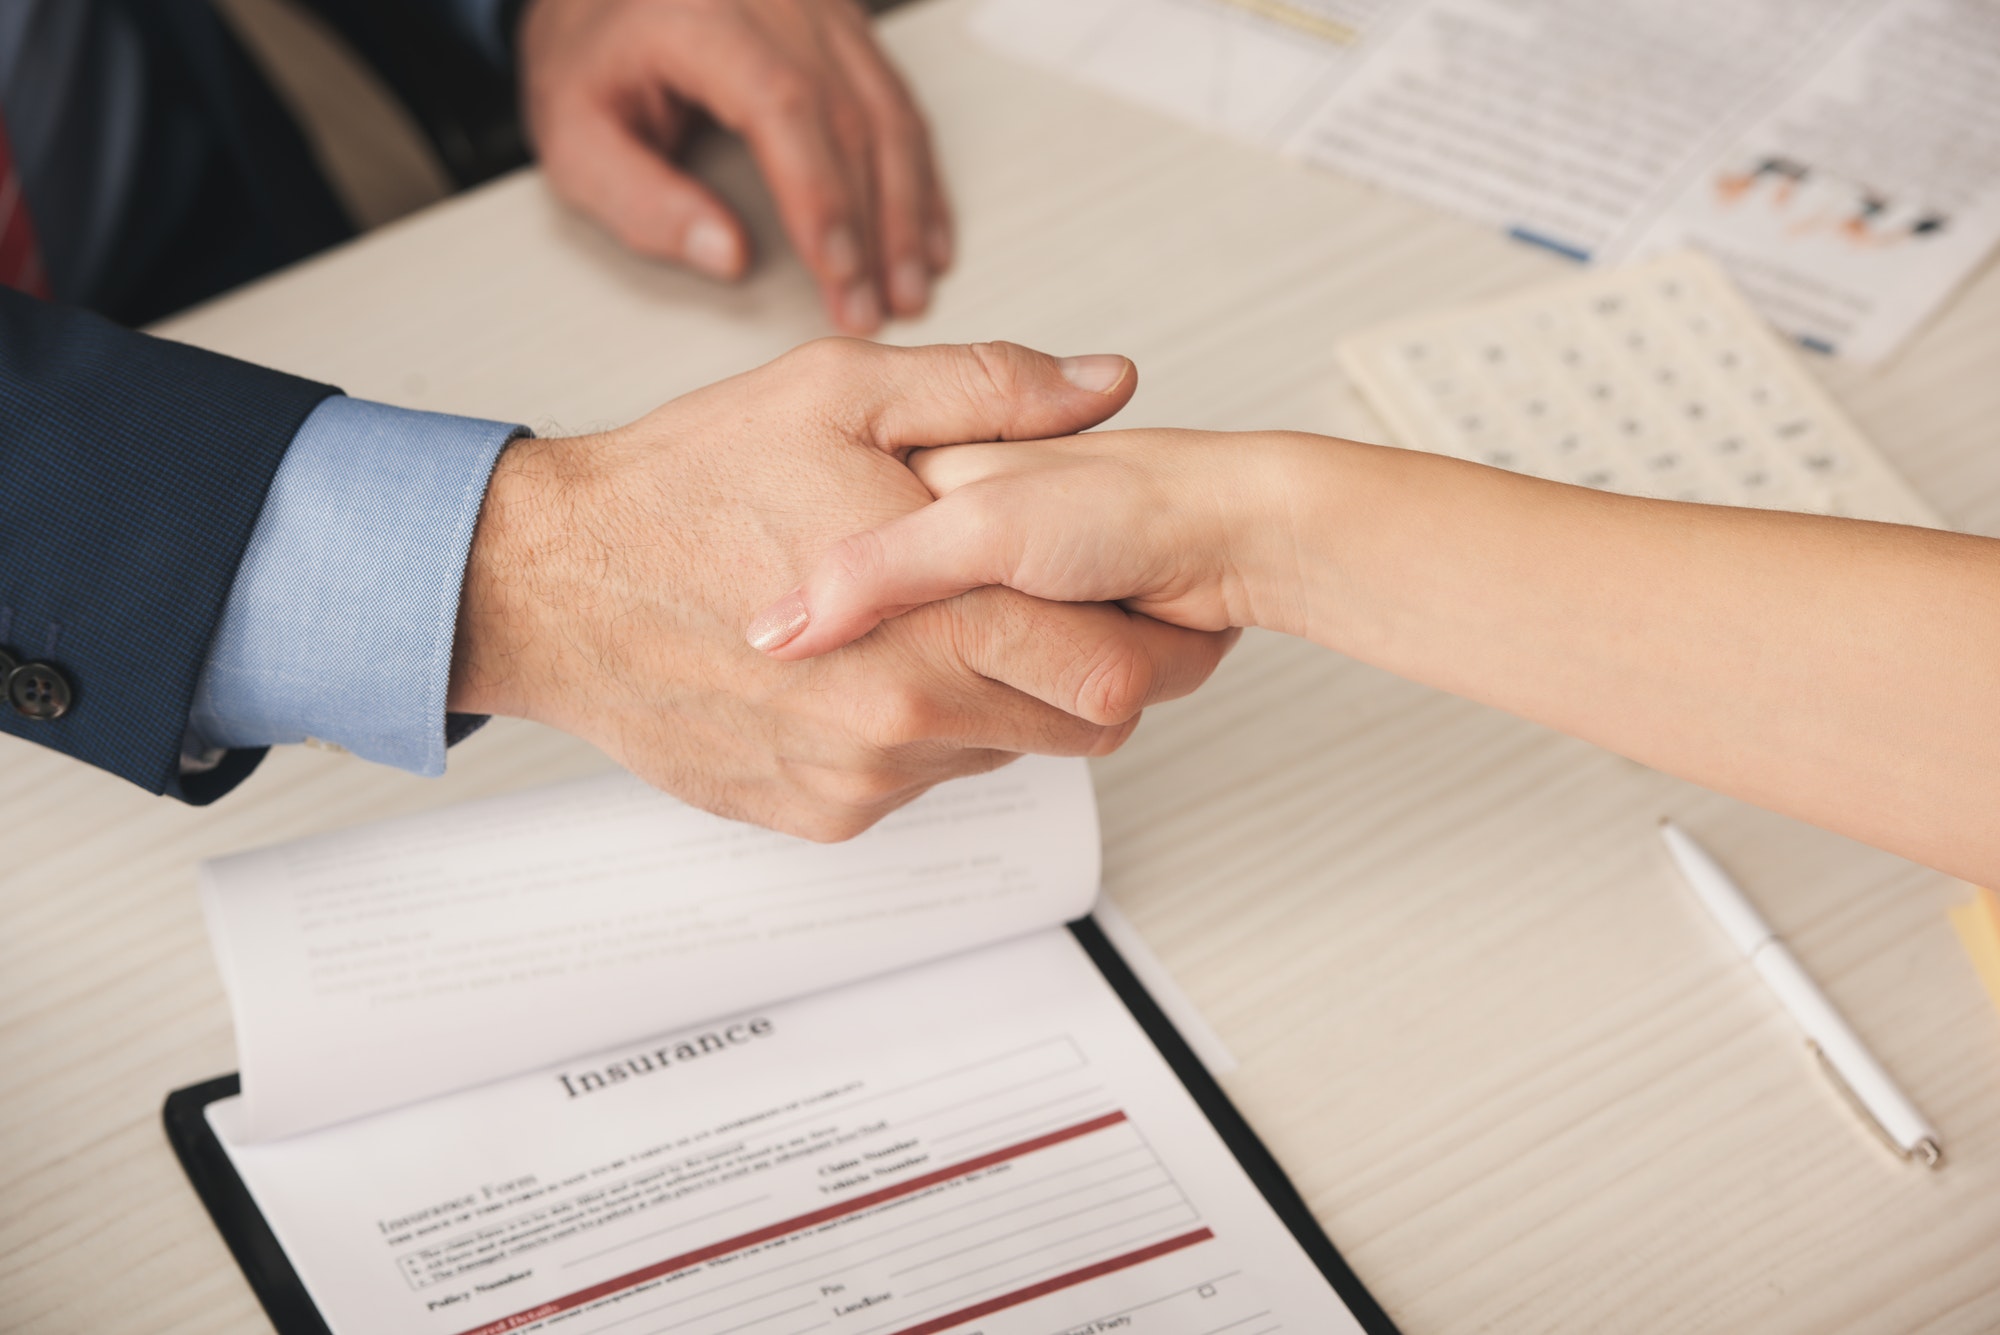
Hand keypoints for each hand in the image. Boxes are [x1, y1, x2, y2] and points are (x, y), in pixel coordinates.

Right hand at [449, 340, 1235, 840]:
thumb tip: (1105, 384)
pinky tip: (869, 667)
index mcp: (935, 618)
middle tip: (1053, 599)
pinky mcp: (819, 814)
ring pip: (1001, 755)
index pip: (1117, 672)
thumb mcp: (841, 393)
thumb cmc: (686, 486)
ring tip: (938, 619)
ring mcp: (862, 781)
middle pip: (1080, 729)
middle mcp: (907, 720)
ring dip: (999, 697)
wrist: (552, 588)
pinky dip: (921, 734)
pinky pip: (919, 786)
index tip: (1147, 600)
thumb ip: (991, 391)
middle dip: (1089, 666)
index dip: (1154, 637)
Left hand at [518, 0, 951, 331]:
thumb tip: (727, 256)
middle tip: (877, 308)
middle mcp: (776, 2)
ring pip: (888, 111)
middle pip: (850, 116)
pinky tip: (926, 233)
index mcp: (703, 18)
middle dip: (873, 226)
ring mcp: (819, 10)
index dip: (822, 200)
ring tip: (910, 286)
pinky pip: (897, 101)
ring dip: (908, 209)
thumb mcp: (574, 137)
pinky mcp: (844, 28)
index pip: (784, 108)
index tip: (838, 274)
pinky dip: (917, 175)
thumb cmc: (592, 59)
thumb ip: (641, 200)